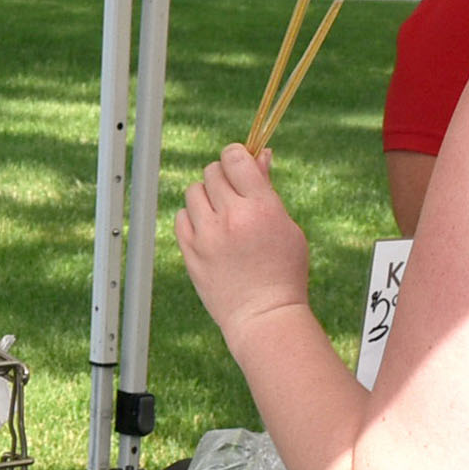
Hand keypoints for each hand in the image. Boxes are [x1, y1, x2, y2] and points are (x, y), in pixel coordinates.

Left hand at [175, 143, 312, 339]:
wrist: (264, 315)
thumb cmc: (283, 271)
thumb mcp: (287, 226)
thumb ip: (267, 189)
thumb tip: (261, 154)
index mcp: (261, 207)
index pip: (235, 159)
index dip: (236, 154)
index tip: (238, 161)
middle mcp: (231, 218)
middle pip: (212, 172)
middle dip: (223, 177)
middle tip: (233, 194)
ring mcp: (207, 236)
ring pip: (193, 192)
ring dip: (206, 196)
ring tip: (221, 215)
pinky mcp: (190, 252)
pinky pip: (181, 217)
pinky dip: (192, 218)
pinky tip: (208, 231)